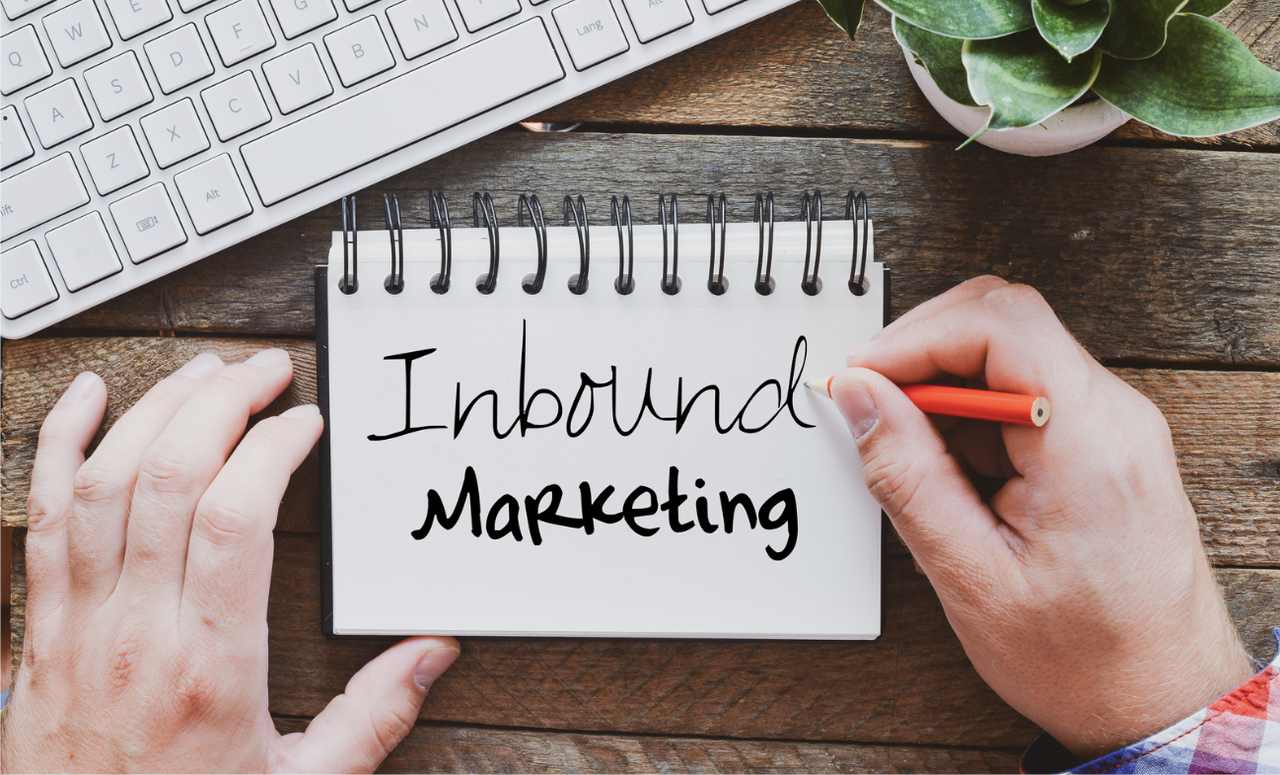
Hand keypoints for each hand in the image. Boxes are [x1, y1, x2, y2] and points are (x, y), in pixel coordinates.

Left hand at [2, 350, 458, 772]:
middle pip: (171, 478)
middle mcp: (139, 631)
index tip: (305, 425)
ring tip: (203, 374)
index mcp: (211, 666)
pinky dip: (60, 445)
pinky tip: (88, 400)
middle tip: (264, 372)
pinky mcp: (40, 627)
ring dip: (155, 410)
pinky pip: (44, 515)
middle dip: (222, 403)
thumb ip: (373, 717)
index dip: (273, 449)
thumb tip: (432, 653)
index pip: (237, 517)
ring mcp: (80, 623)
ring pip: (105, 481)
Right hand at [834, 276, 1251, 758]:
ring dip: (943, 386)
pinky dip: (970, 415)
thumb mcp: (972, 577)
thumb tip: (859, 396)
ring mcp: (1113, 426)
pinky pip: (1025, 393)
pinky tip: (948, 471)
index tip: (859, 380)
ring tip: (908, 454)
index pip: (1000, 324)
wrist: (1163, 702)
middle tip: (870, 406)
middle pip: (1005, 321)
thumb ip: (909, 476)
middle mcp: (1114, 416)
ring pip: (1011, 353)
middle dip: (922, 350)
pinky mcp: (1102, 444)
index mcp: (1089, 442)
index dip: (913, 337)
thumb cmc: (1083, 659)